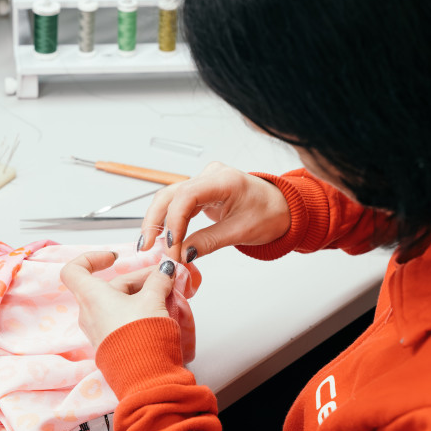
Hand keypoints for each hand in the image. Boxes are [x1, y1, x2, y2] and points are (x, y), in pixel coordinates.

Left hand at [60, 251, 176, 348]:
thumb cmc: (142, 337)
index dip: (91, 258)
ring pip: (119, 304)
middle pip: (110, 286)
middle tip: (165, 278)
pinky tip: (162, 314)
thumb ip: (159, 280)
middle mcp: (89, 313)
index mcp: (92, 297)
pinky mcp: (110, 344)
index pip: (74, 270)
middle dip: (140, 279)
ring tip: (169, 297)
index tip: (113, 258)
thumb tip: (165, 269)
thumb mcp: (154, 300)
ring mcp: (98, 330)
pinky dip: (139, 312)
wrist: (145, 377)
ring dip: (144, 296)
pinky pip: (121, 320)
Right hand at [139, 162, 290, 262]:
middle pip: (170, 194)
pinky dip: (168, 221)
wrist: (283, 207)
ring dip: (157, 222)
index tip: (171, 246)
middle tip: (147, 246)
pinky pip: (177, 204)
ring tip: (149, 245)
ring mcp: (204, 182)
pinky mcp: (201, 191)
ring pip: (169, 198)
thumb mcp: (241, 232)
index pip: (186, 196)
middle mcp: (210, 176)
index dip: (174, 222)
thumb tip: (182, 254)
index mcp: (224, 180)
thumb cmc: (270, 214)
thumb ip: (208, 242)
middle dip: (155, 221)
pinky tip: (161, 237)